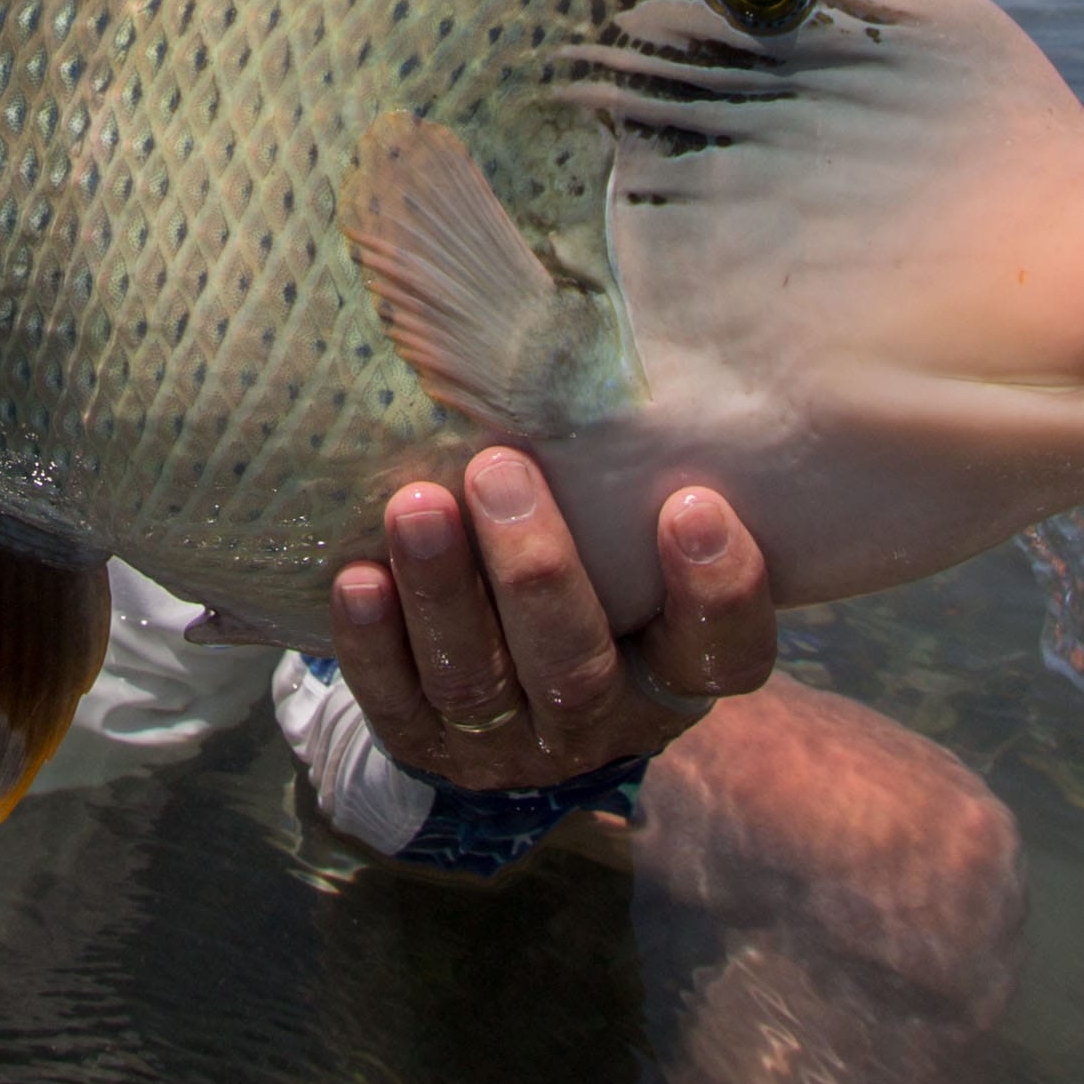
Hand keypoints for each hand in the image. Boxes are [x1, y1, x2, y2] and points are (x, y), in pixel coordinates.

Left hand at [329, 450, 777, 794]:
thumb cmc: (593, 577)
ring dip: (444, 592)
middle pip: (576, 667)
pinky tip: (358, 578)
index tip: (692, 501)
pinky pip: (396, 702)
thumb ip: (637, 489)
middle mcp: (600, 720)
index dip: (718, 593)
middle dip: (536, 571)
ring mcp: (508, 745)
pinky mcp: (425, 745)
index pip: (724, 657)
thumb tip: (625, 338)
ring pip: (478, 684)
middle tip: (500, 469)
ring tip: (414, 506)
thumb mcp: (634, 550)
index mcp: (673, 675)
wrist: (502, 695)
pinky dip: (374, 643)